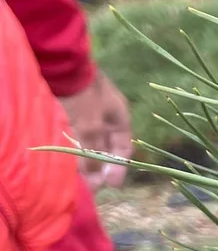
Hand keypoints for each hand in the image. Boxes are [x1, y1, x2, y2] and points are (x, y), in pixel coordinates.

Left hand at [58, 71, 131, 190]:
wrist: (62, 65)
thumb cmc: (82, 95)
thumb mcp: (90, 127)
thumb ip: (93, 153)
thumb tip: (97, 180)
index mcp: (120, 117)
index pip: (123, 148)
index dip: (119, 167)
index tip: (111, 185)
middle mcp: (107, 116)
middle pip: (107, 147)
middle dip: (100, 167)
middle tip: (91, 185)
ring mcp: (90, 112)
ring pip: (91, 142)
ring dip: (86, 159)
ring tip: (78, 176)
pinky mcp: (73, 110)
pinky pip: (77, 135)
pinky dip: (75, 148)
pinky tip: (68, 159)